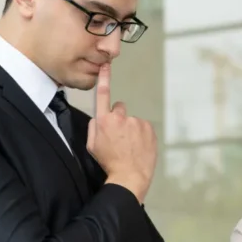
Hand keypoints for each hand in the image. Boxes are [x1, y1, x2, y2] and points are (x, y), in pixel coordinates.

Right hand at [87, 64, 156, 202]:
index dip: (104, 79)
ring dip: (132, 129)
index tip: (106, 66)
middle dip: (119, 118)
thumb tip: (100, 117)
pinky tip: (139, 147)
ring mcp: (137, 123)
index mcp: (104, 121)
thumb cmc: (109, 162)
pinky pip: (144, 127)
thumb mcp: (92, 146)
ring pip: (132, 121)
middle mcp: (121, 118)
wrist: (130, 176)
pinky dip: (142, 134)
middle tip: (120, 136)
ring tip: (130, 146)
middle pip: (119, 109)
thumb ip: (94, 127)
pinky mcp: (149, 129)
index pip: (103, 95)